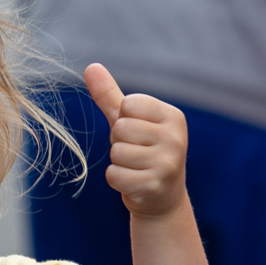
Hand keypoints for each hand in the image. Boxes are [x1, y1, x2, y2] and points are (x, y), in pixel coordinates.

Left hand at [83, 64, 188, 218]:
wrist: (162, 197)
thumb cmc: (144, 151)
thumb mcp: (130, 121)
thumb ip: (110, 95)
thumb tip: (90, 67)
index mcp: (173, 117)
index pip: (129, 104)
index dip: (124, 119)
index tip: (138, 134)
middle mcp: (174, 139)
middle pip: (121, 129)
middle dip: (120, 142)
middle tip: (136, 154)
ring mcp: (166, 164)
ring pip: (117, 152)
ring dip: (119, 162)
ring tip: (136, 167)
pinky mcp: (152, 186)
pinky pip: (114, 175)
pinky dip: (116, 179)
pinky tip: (132, 182)